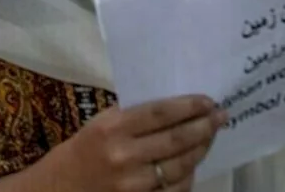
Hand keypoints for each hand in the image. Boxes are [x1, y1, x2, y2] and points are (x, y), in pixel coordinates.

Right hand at [43, 96, 223, 191]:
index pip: (160, 113)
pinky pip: (175, 188)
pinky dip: (189, 174)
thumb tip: (177, 108)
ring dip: (201, 149)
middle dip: (204, 127)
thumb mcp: (102, 124)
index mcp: (112, 127)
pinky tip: (195, 162)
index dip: (188, 106)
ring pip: (181, 165)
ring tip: (211, 136)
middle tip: (221, 116)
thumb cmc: (84, 148)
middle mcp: (124, 155)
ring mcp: (134, 183)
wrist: (63, 186)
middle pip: (176, 140)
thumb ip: (134, 117)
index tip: (208, 101)